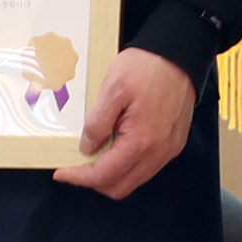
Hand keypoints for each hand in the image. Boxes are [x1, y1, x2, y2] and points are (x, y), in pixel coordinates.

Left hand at [53, 48, 196, 199]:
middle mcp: (159, 152)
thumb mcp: (112, 90)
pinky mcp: (174, 142)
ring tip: (95, 155)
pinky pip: (147, 167)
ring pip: (134, 179)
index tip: (62, 172)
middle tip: (76, 166)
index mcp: (142, 141)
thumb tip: (87, 148)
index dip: (78, 178)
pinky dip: (128, 165)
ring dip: (112, 174)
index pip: (104, 176)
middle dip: (94, 181)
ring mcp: (169, 149)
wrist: (180, 54)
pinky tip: (116, 147)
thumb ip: (97, 124)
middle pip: (120, 187)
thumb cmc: (148, 67)